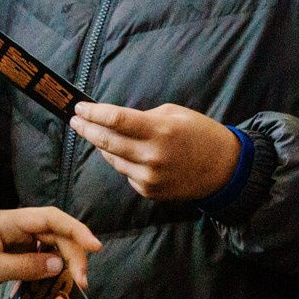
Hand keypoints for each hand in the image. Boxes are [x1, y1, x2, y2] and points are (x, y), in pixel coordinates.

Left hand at [0, 207, 101, 298]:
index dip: (76, 231)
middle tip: (81, 284)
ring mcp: (7, 244)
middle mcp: (10, 229)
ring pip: (46, 248)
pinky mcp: (2, 260)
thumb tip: (59, 264)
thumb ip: (23, 266)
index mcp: (6, 222)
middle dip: (72, 254)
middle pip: (53, 233)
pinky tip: (53, 288)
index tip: (97, 249)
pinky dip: (46, 272)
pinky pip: (33, 261)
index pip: (51, 219)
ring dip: (62, 264)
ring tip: (72, 287)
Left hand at [71, 103, 240, 202]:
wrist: (223, 169)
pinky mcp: (149, 191)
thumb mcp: (174, 114)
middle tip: (76, 120)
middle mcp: (152, 156)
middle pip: (106, 141)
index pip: (115, 120)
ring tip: (101, 133)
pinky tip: (131, 153)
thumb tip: (112, 121)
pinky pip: (125, 172)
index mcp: (160, 131)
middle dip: (87, 129)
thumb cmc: (200, 134)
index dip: (93, 113)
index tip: (79, 108)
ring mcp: (149, 177)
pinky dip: (123, 161)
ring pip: (112, 158)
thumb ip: (142, 118)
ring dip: (104, 145)